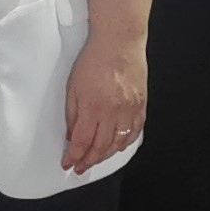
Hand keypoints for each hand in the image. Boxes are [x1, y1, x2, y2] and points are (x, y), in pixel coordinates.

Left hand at [61, 28, 147, 172]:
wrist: (119, 42)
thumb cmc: (95, 60)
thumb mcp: (73, 87)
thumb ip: (72, 114)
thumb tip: (73, 135)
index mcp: (93, 108)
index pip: (82, 142)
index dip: (74, 157)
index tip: (68, 164)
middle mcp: (113, 112)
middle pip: (100, 147)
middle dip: (88, 161)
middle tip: (80, 167)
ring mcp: (130, 110)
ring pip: (118, 143)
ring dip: (105, 155)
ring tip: (96, 160)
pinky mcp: (141, 105)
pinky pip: (135, 132)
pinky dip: (126, 143)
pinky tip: (118, 147)